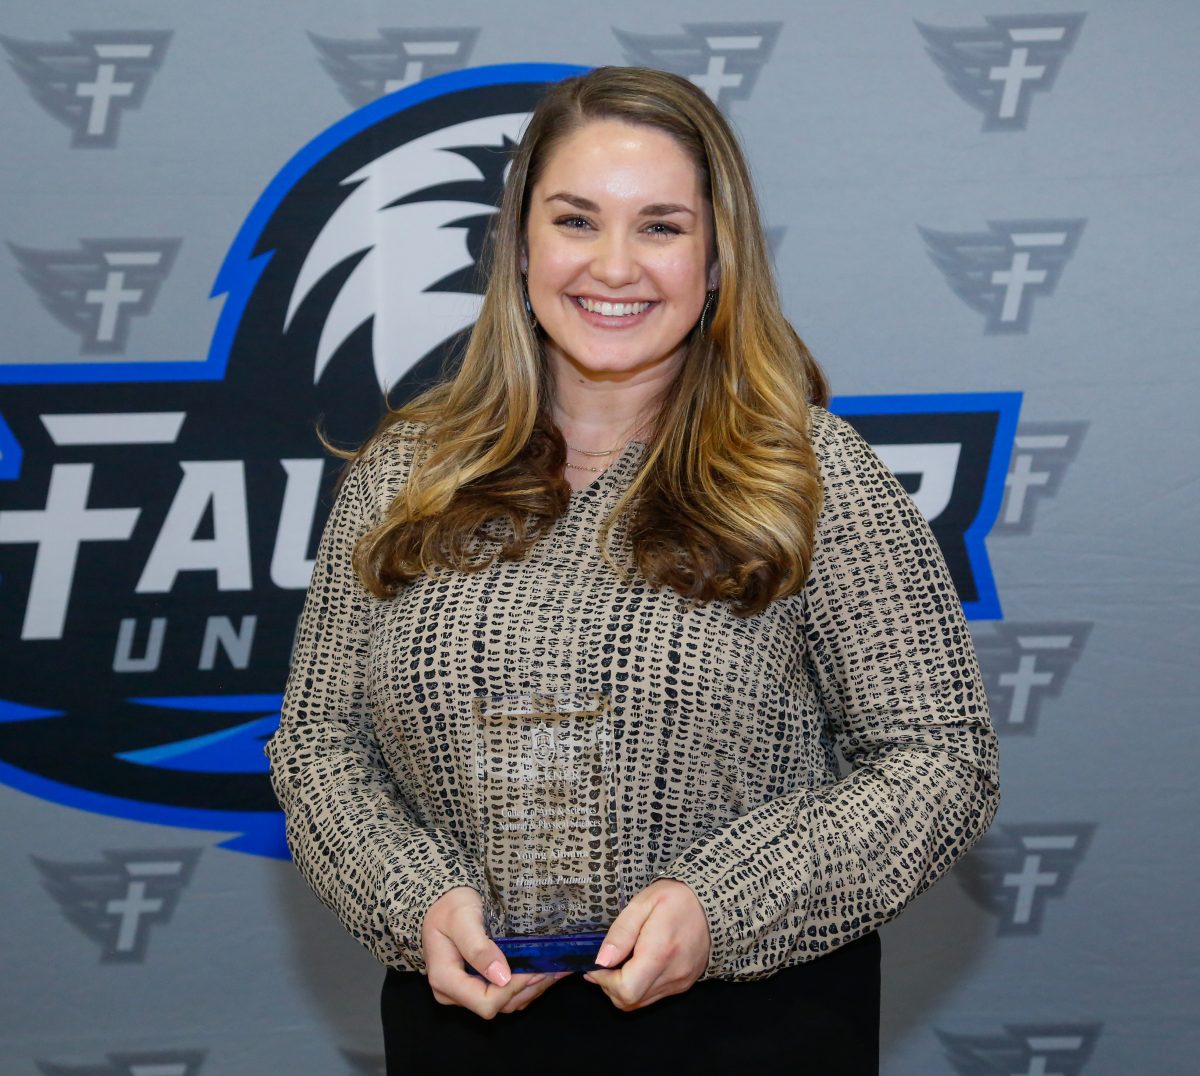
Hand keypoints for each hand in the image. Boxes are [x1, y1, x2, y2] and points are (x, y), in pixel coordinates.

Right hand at [421, 886, 568, 1017]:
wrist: (442, 901)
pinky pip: (504, 995)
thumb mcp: (461, 919)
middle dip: (528, 988)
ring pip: (504, 1004)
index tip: (534, 968)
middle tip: (554, 968)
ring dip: (531, 988)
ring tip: (555, 969)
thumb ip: (478, 947)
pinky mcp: (476, 986)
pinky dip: (525, 985)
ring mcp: (465, 992)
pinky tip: (541, 970)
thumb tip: (501, 977)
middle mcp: (454, 993)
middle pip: (498, 1006)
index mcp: (445, 980)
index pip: (485, 1002)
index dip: (513, 989)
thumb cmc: (450, 906)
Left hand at [583, 878, 710, 1010]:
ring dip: (622, 989)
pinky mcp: (684, 984)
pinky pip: (653, 996)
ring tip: (618, 963)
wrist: (714, 903)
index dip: (604, 981)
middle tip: (604, 965)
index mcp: (659, 952)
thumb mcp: (643, 903)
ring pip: (640, 1003)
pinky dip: (638, 987)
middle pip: (630, 1002)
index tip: (595, 966)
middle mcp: (672, 975)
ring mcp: (680, 983)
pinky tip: (636, 966)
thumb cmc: (677, 898)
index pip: (626, 989)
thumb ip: (621, 932)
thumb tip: (602, 960)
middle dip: (609, 987)